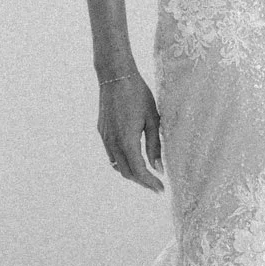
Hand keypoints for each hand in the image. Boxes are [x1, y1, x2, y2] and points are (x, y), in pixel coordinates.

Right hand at [96, 66, 163, 192]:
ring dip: (132, 173)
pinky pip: (111, 155)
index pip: (139, 171)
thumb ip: (155, 146)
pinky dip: (123, 162)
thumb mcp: (153, 119)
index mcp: (127, 140)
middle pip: (127, 172)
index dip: (150, 183)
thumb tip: (158, 168)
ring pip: (117, 166)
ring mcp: (105, 138)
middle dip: (142, 182)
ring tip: (147, 175)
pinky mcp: (102, 132)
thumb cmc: (138, 94)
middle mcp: (113, 142)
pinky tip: (133, 159)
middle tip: (156, 185)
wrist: (115, 76)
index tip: (161, 189)